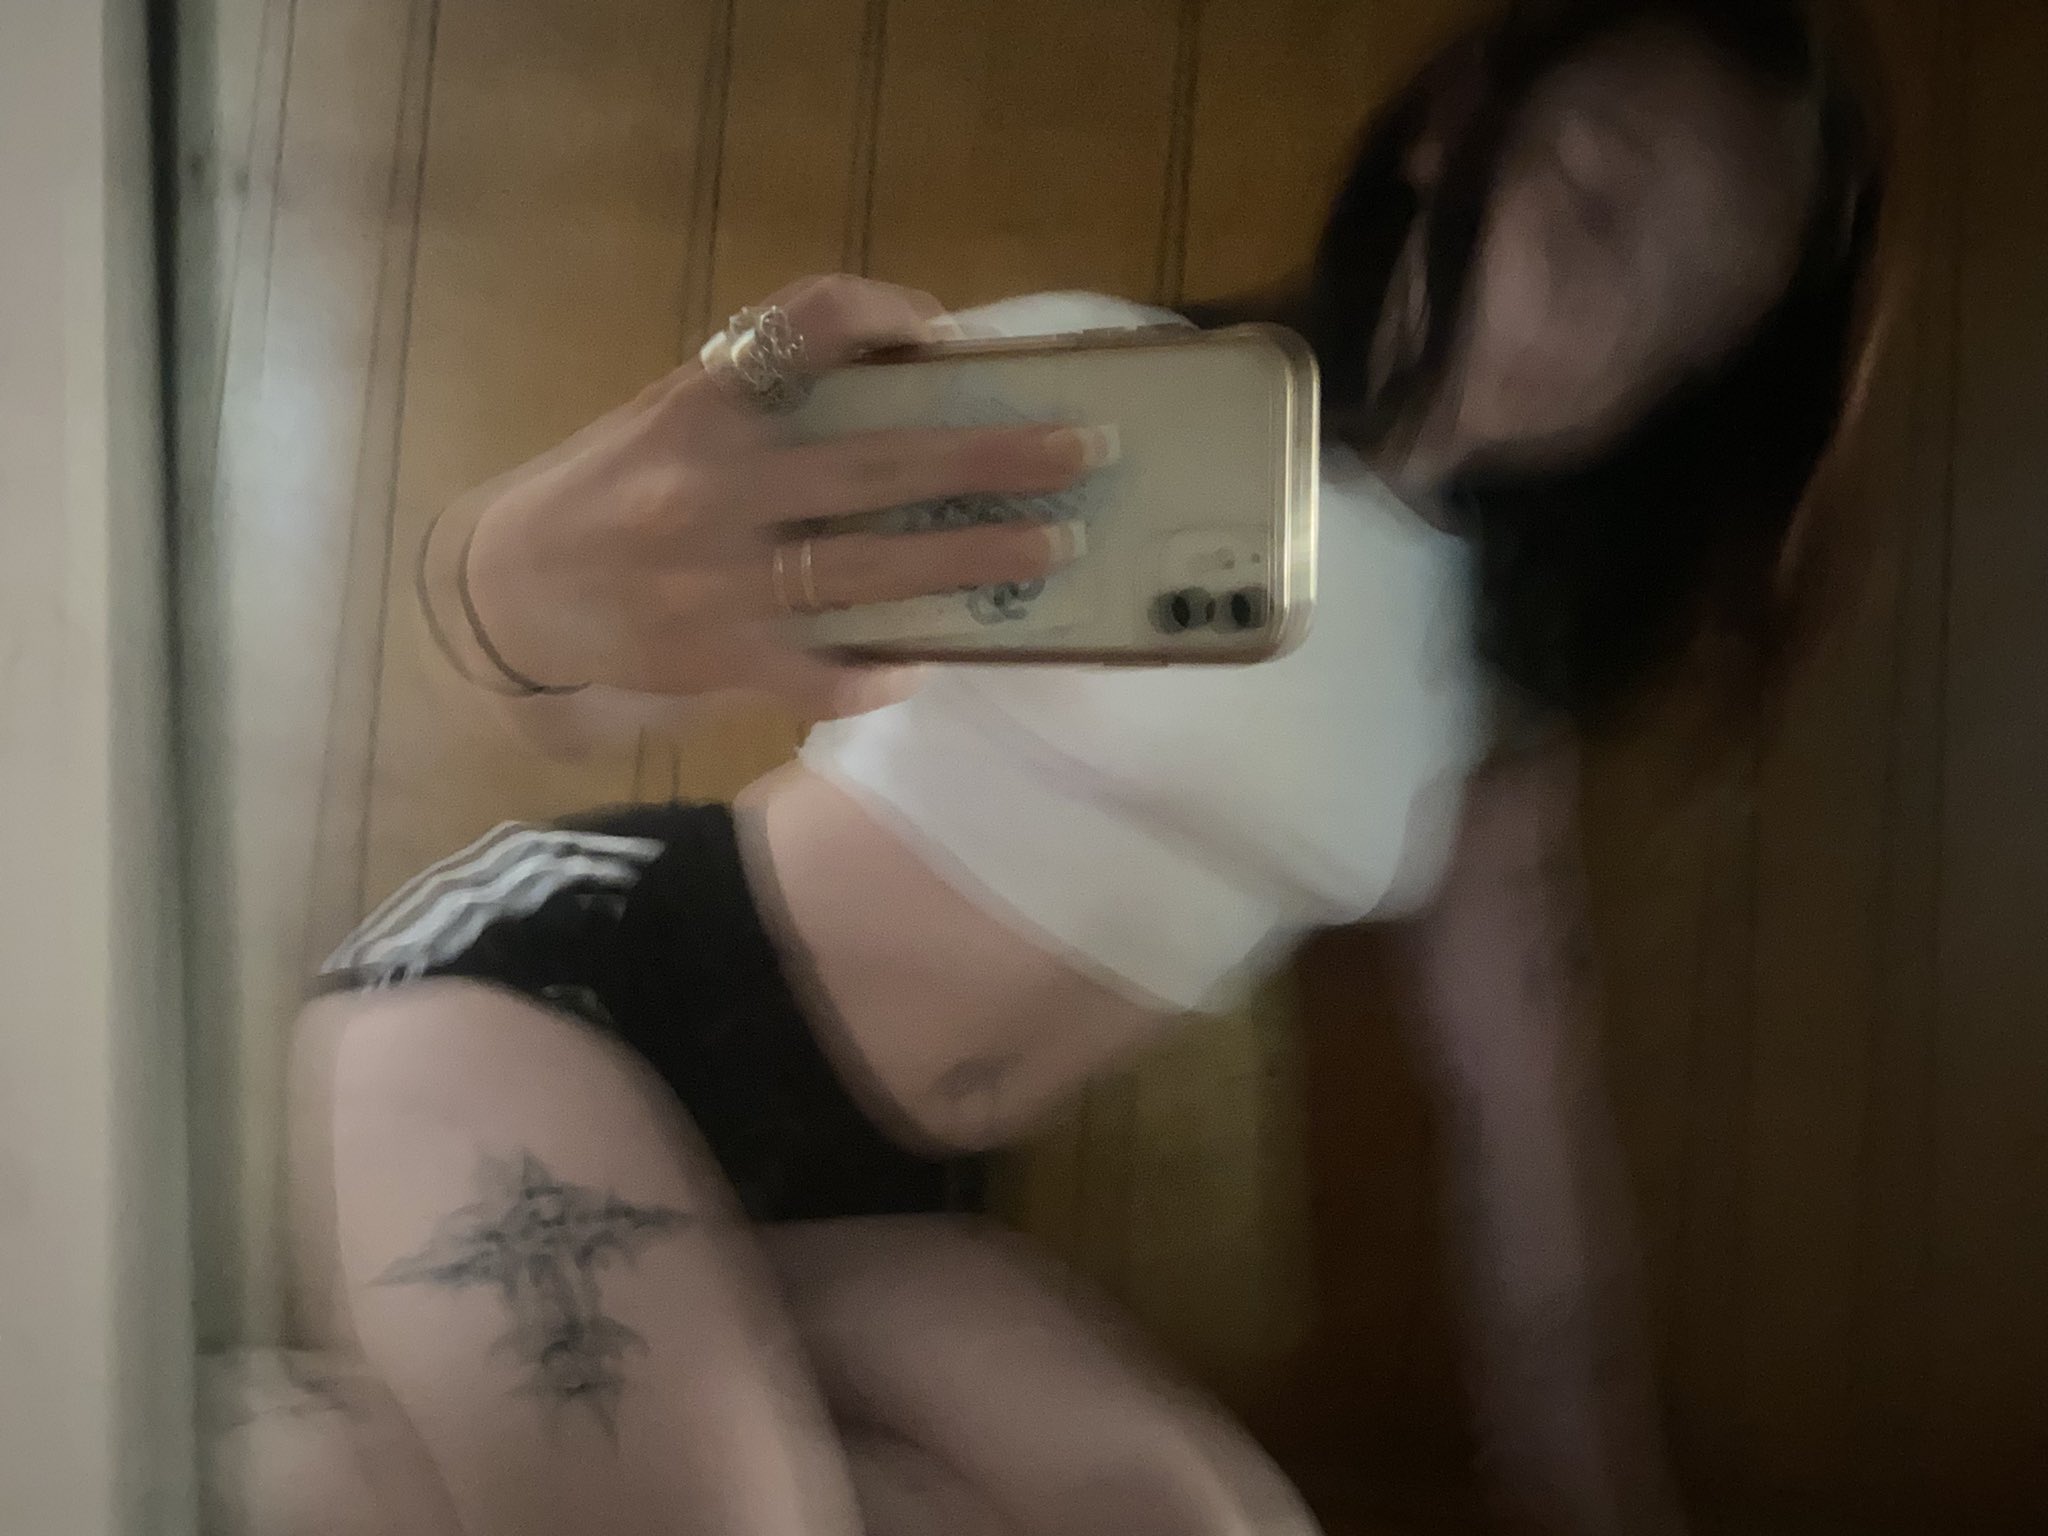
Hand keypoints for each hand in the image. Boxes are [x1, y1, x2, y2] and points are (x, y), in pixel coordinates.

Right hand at [450, 274, 1103, 716]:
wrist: (507, 592)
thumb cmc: (606, 495)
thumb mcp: (667, 417)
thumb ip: (761, 406)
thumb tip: (904, 386)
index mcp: (699, 405)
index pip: (801, 324)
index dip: (881, 313)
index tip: (945, 331)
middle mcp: (712, 484)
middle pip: (877, 462)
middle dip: (988, 458)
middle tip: (1077, 450)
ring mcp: (717, 579)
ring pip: (868, 570)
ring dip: (970, 561)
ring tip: (1049, 548)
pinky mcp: (717, 659)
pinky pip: (821, 670)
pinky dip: (879, 666)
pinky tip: (926, 659)